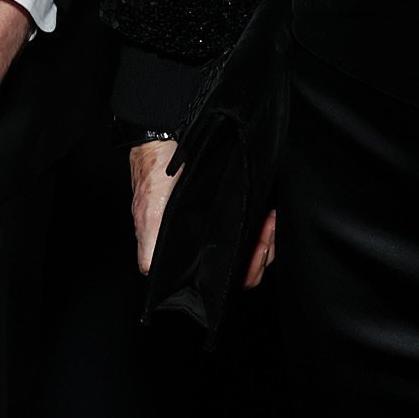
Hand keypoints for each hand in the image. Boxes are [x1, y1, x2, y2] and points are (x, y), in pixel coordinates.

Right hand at [128, 139, 274, 288]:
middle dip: (260, 254)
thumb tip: (152, 270)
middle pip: (240, 265)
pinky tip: (267, 213)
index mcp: (184, 254)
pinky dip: (263, 223)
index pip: (219, 280)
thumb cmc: (154, 174)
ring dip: (265, 238)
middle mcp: (202, 243)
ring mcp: (217, 227)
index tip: (253, 252)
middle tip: (267, 233)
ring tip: (269, 222)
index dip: (242, 273)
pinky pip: (252, 224)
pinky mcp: (228, 208)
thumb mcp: (148, 212)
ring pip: (250, 247)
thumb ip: (150, 244)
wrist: (164, 136)